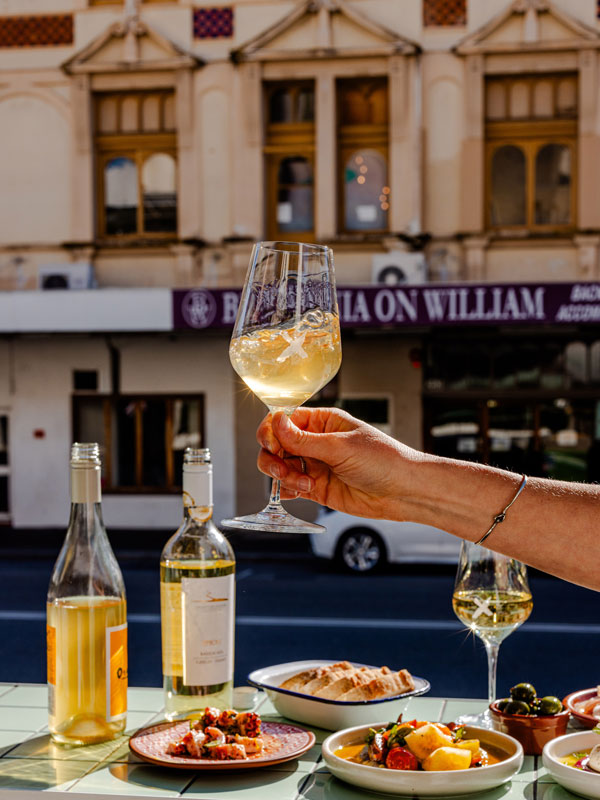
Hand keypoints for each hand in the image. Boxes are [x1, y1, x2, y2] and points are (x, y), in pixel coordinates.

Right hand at [256, 407, 421, 520]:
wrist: (403, 492)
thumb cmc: (383, 460)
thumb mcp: (340, 446)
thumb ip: (304, 440)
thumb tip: (276, 421)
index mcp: (323, 422)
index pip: (285, 420)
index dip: (272, 430)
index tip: (272, 443)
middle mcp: (316, 442)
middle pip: (276, 444)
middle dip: (273, 456)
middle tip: (282, 468)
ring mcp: (316, 465)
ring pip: (280, 466)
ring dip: (284, 475)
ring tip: (304, 483)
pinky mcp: (317, 488)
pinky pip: (291, 487)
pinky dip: (287, 490)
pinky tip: (298, 491)